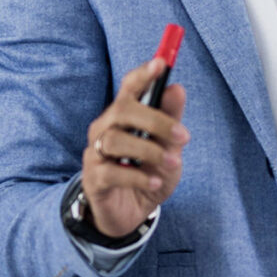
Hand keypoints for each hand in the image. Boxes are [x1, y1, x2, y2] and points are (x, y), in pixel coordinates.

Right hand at [81, 58, 188, 238]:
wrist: (133, 213)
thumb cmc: (150, 171)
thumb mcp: (169, 147)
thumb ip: (171, 119)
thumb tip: (177, 88)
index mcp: (124, 114)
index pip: (129, 86)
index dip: (143, 73)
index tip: (162, 63)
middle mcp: (105, 127)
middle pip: (122, 109)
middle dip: (156, 120)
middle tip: (184, 136)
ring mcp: (95, 152)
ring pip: (115, 140)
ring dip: (150, 151)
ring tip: (173, 163)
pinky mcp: (93, 179)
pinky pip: (111, 171)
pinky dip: (138, 176)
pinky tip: (156, 181)